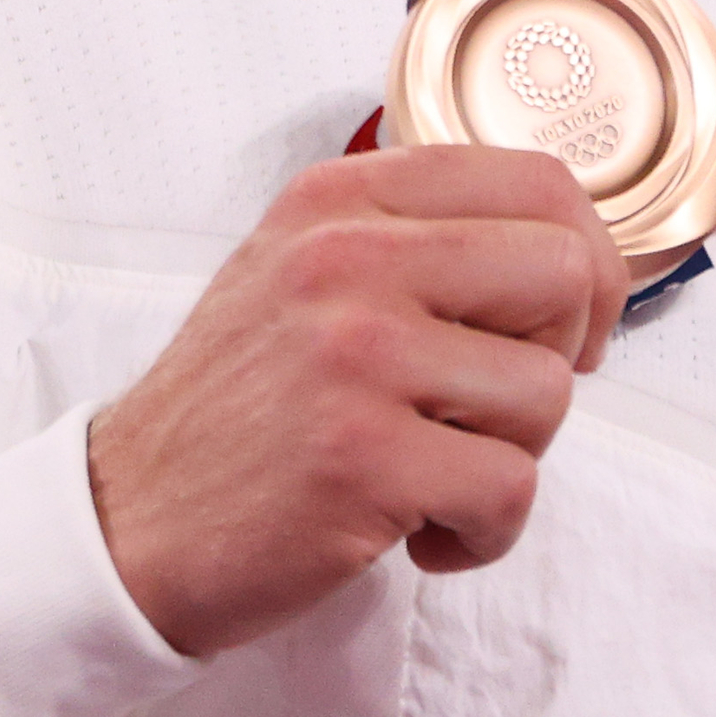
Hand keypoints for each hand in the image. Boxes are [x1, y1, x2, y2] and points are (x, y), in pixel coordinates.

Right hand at [87, 144, 625, 656]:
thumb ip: (419, 241)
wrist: (126, 523)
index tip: (566, 326)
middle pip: (564, 272)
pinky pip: (510, 489)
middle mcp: (347, 258)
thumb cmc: (241, 408)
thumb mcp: (305, 274)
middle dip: (560, 356)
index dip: (588, 260)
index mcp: (342, 200)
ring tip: (433, 475)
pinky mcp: (362, 458)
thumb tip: (578, 256)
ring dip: (512, 457)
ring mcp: (354, 355)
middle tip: (494, 410)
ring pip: (548, 390)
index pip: (539, 182)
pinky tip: (419, 534)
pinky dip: (484, 534)